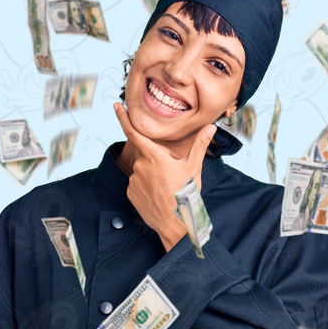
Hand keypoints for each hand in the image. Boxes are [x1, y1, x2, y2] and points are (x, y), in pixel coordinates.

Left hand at [112, 102, 216, 250]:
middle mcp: (141, 166)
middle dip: (158, 160)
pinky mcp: (131, 192)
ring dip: (153, 174)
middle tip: (172, 174)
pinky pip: (138, 183)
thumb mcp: (194, 168)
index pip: (135, 132)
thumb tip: (210, 127)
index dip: (123, 118)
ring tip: (167, 187)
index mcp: (155, 156)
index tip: (117, 106)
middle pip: (147, 155)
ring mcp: (134, 180)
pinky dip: (147, 185)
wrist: (174, 222)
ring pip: (143, 170)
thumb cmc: (185, 194)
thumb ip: (199, 145)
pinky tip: (158, 194)